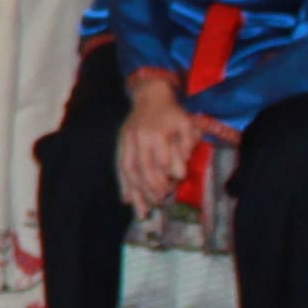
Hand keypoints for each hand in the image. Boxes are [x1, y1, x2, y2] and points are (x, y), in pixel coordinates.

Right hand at [118, 78, 202, 211]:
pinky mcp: (120, 145)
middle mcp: (138, 138)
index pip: (160, 159)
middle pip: (142, 168)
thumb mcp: (187, 123)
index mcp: (156, 133)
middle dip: (150, 188)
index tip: (171, 189)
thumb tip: (180, 167)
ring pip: (128, 170)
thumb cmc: (172, 114)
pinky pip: (120, 167)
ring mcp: (126, 142)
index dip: (165, 176)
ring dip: (135, 192)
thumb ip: (187, 143)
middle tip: (159, 202)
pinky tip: (126, 199)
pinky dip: (123, 184)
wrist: (149, 97)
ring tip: (142, 210)